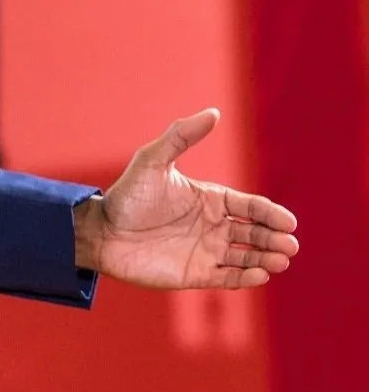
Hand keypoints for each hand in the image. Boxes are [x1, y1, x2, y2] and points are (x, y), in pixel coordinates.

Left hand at [74, 109, 298, 288]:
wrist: (102, 231)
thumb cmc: (128, 194)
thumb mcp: (153, 160)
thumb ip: (182, 136)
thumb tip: (214, 112)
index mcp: (210, 198)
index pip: (250, 206)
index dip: (270, 214)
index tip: (288, 222)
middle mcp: (213, 225)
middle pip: (254, 232)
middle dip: (274, 238)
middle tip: (290, 245)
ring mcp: (206, 251)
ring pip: (247, 256)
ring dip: (267, 259)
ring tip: (281, 260)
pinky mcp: (197, 274)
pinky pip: (229, 278)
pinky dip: (247, 278)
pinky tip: (260, 274)